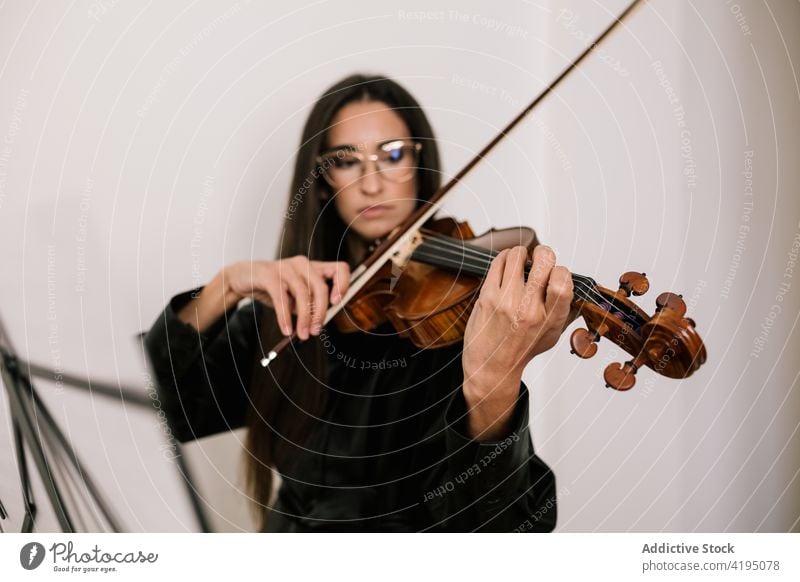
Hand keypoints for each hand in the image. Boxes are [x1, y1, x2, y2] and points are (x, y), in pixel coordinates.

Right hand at [224, 257, 350, 339]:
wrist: (243, 278)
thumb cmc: (275, 288)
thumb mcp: (296, 297)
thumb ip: (310, 306)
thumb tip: (320, 324)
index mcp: (315, 267)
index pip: (340, 269)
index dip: (343, 285)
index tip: (337, 304)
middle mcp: (303, 264)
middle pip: (321, 287)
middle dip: (320, 312)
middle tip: (315, 331)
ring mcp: (287, 267)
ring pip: (302, 294)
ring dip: (304, 318)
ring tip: (301, 335)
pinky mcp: (270, 274)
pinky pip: (281, 298)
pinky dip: (284, 316)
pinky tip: (286, 329)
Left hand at [461, 245, 573, 438]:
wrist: (491, 366)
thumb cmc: (521, 350)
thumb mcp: (552, 336)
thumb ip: (566, 312)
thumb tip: (577, 287)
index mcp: (549, 319)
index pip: (563, 282)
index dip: (562, 270)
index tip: (556, 273)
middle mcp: (528, 309)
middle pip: (543, 262)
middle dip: (544, 252)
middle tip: (540, 257)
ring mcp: (505, 301)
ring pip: (517, 256)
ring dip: (521, 252)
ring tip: (521, 259)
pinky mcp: (487, 296)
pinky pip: (498, 263)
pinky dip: (505, 257)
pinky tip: (507, 263)